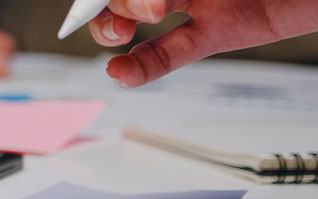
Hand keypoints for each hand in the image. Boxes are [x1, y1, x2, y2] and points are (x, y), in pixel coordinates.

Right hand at [90, 0, 317, 87]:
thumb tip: (149, 2)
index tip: (95, 1)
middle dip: (114, 3)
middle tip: (134, 14)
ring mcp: (204, 0)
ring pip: (137, 17)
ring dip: (116, 27)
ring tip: (126, 33)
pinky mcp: (222, 29)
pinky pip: (173, 49)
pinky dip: (143, 65)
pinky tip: (120, 72)